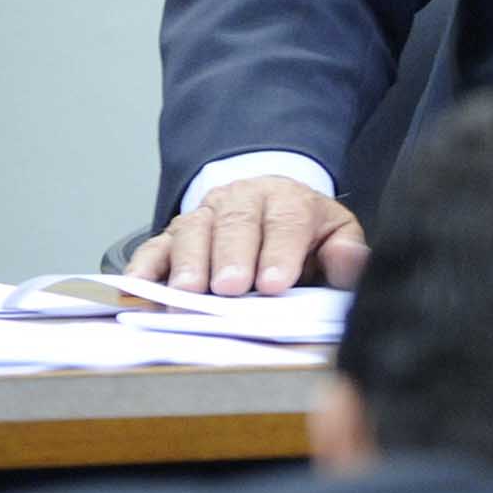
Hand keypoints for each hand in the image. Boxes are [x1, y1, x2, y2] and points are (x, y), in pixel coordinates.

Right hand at [127, 176, 370, 295]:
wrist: (269, 206)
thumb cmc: (304, 232)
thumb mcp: (334, 236)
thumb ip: (345, 253)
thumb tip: (353, 261)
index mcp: (287, 200)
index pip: (287, 222)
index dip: (280, 252)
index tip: (274, 283)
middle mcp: (242, 200)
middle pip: (235, 224)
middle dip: (231, 256)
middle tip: (228, 288)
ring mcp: (204, 215)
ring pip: (193, 231)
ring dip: (188, 262)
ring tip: (187, 292)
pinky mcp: (171, 235)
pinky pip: (154, 247)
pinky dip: (144, 266)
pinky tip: (139, 286)